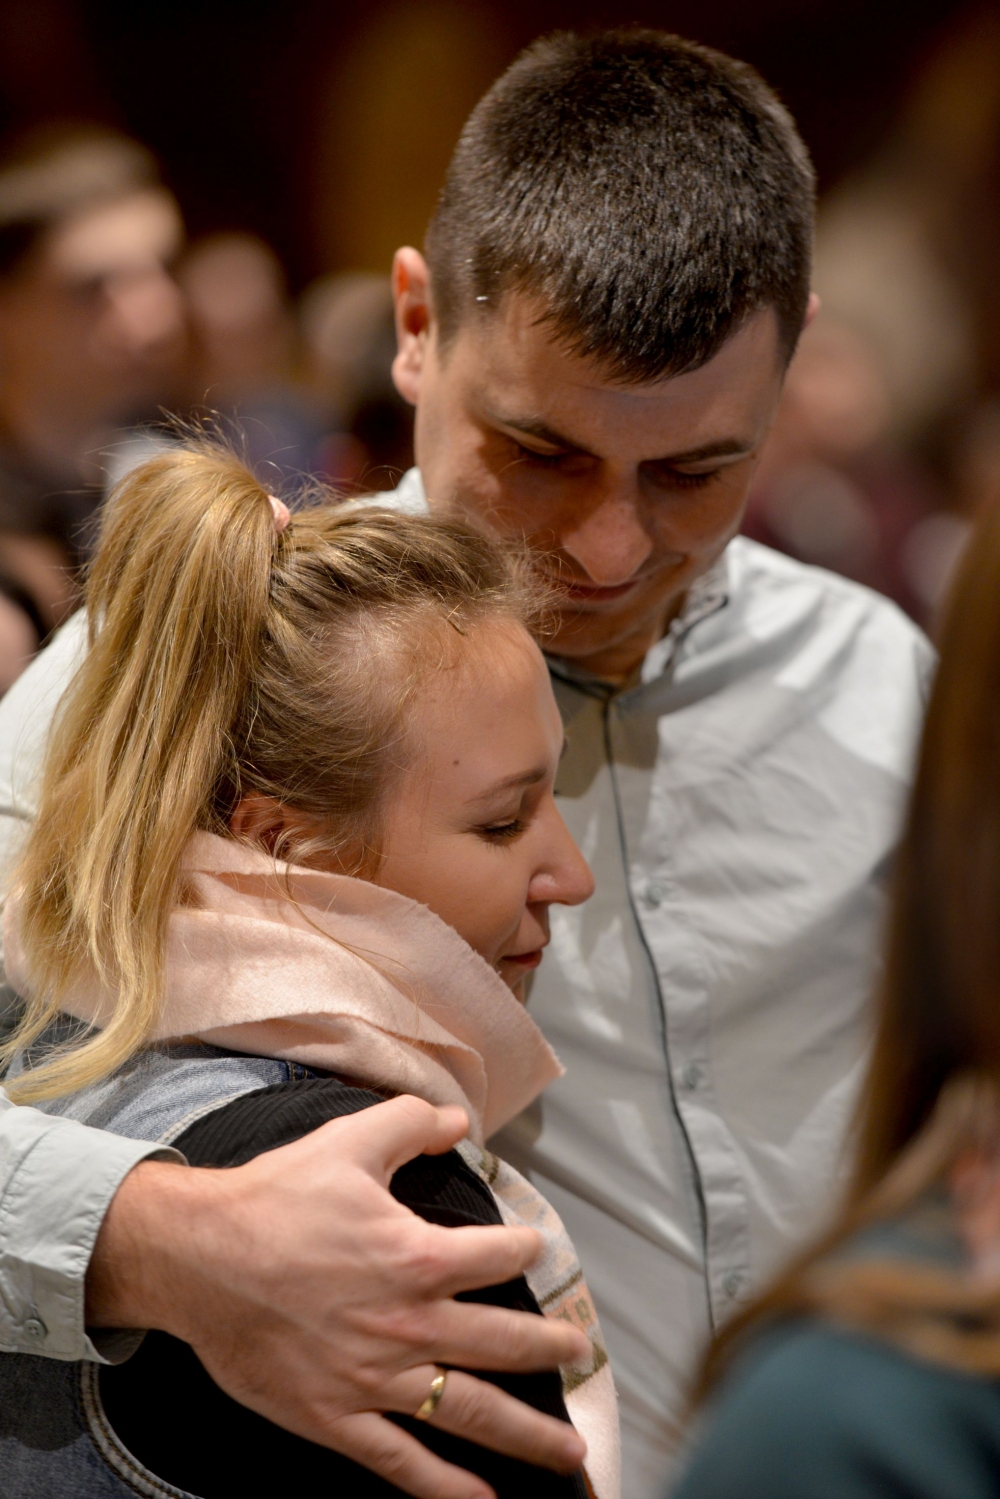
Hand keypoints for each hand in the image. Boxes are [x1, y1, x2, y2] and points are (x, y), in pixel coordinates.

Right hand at [87, 1095, 588, 1498]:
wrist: (197, 1258)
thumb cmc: (276, 1197)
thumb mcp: (350, 1140)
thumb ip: (411, 1122)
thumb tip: (456, 1118)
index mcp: (417, 1257)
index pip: (499, 1256)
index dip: (524, 1247)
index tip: (532, 1247)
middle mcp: (408, 1324)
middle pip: (502, 1343)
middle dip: (549, 1348)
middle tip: (580, 1352)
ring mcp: (375, 1379)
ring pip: (468, 1412)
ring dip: (525, 1433)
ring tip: (569, 1449)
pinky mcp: (336, 1418)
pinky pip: (400, 1462)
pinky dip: (445, 1487)